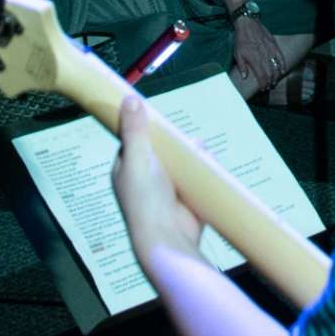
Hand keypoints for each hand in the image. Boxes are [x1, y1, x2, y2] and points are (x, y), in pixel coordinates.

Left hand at [113, 97, 201, 259]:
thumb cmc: (145, 197)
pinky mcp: (186, 197)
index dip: (145, 128)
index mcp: (126, 169)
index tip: (158, 118)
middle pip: (160, 150)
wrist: (168, 237)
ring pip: (179, 162)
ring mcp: (167, 189)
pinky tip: (208, 159)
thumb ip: (135, 130)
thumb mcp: (137, 158)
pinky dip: (202, 167)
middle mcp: (144, 178)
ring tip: (198, 147)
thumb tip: (129, 98)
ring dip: (190, 153)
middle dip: (173, 142)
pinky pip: (195, 176)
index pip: (133, 142)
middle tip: (184, 136)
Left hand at [229, 16, 289, 92]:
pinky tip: (283, 71)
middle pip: (270, 73)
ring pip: (276, 67)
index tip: (263, 88)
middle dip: (270, 82)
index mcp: (254, 59)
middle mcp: (263, 56)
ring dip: (276, 76)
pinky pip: (280, 57)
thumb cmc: (241, 39)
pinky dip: (282, 65)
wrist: (247, 24)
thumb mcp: (237, 53)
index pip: (262, 76)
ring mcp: (270, 50)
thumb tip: (245, 77)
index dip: (263, 84)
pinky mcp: (274, 45)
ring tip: (275, 81)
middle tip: (269, 86)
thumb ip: (242, 66)